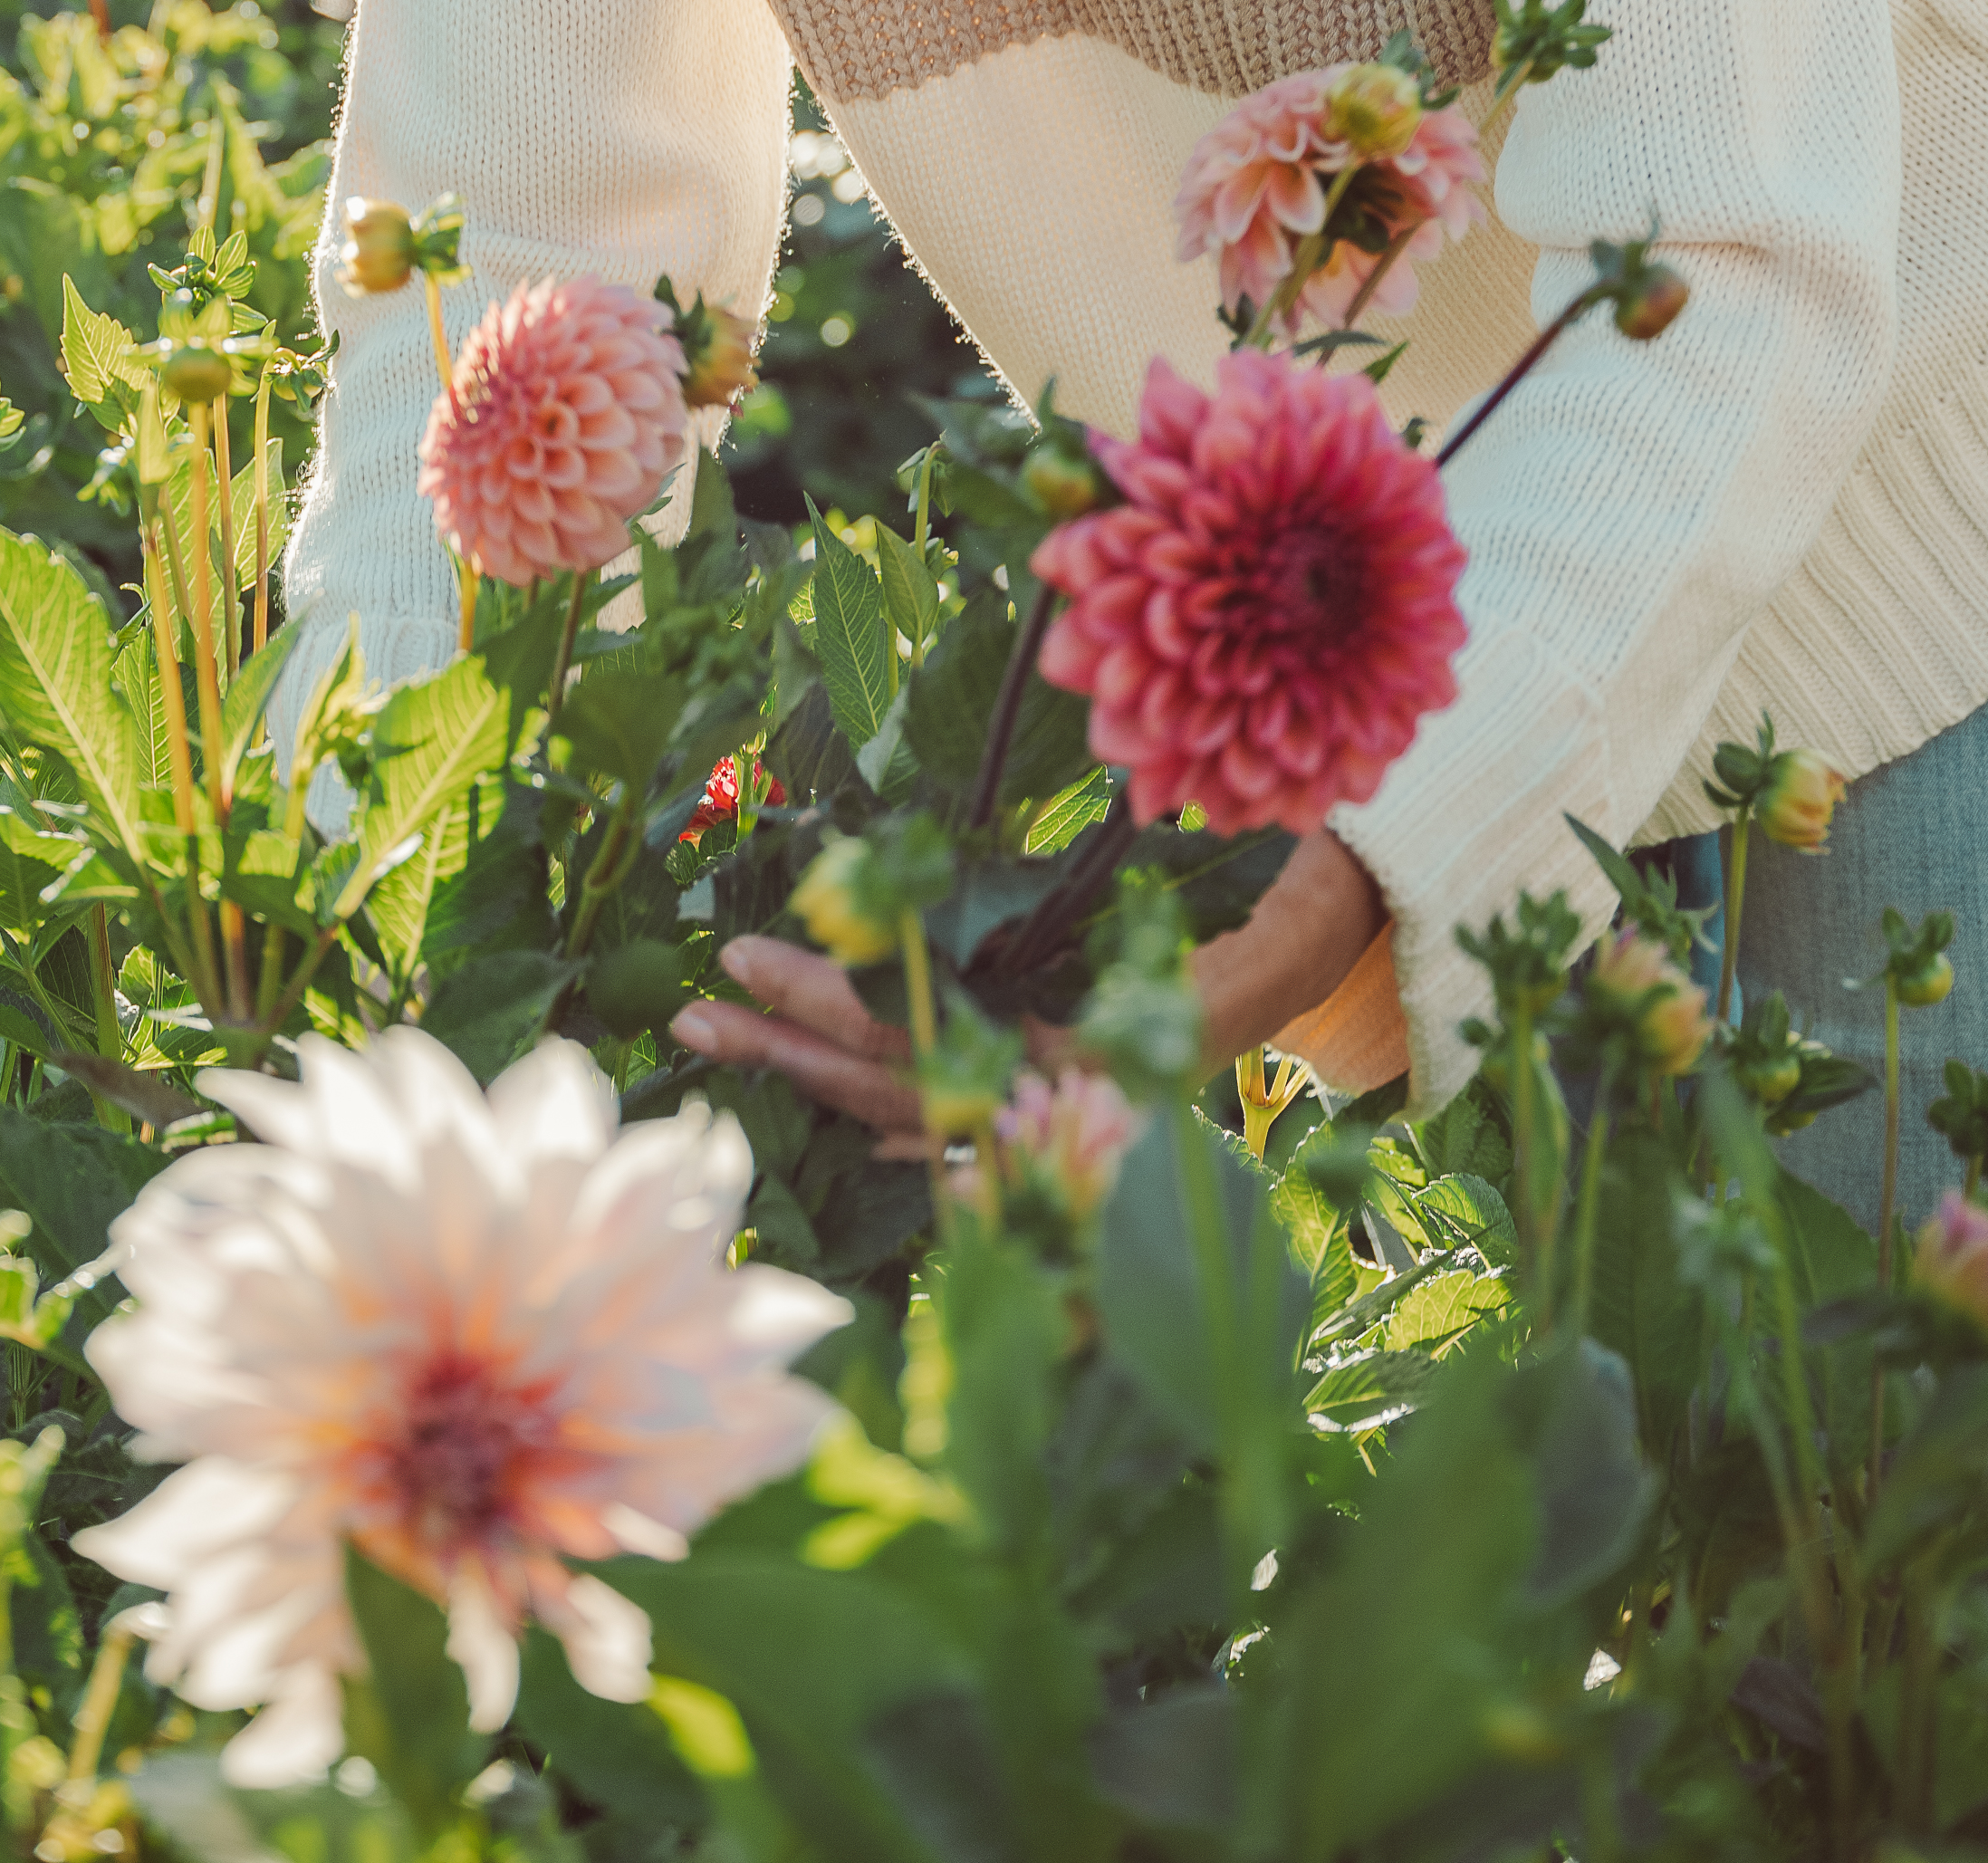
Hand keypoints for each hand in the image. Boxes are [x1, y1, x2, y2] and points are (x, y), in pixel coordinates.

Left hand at [669, 828, 1389, 1144]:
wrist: (1293, 960)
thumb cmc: (1222, 897)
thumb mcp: (1158, 885)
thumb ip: (1071, 890)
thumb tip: (954, 859)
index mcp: (1071, 1045)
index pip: (918, 1030)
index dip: (827, 999)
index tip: (746, 962)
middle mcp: (1045, 1097)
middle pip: (889, 1080)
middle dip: (787, 1046)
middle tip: (694, 1011)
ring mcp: (1041, 1116)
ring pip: (900, 1107)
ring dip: (806, 1072)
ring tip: (719, 1035)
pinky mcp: (1038, 1112)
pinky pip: (937, 1126)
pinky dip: (870, 1113)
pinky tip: (808, 1094)